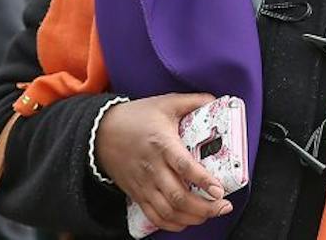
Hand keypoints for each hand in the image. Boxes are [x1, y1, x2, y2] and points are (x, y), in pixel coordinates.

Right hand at [95, 94, 232, 231]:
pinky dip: (171, 224)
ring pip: (168, 211)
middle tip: (223, 206)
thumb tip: (217, 100)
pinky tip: (187, 221)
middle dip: (204, 207)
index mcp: (163, 144)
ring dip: (191, 218)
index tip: (219, 190)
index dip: (202, 180)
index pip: (184, 166)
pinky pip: (154, 216)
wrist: (101, 132)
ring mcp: (144, 184)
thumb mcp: (167, 102)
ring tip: (210, 214)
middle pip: (178, 196)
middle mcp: (153, 168)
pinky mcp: (136, 194)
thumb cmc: (137, 117)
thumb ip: (194, 101)